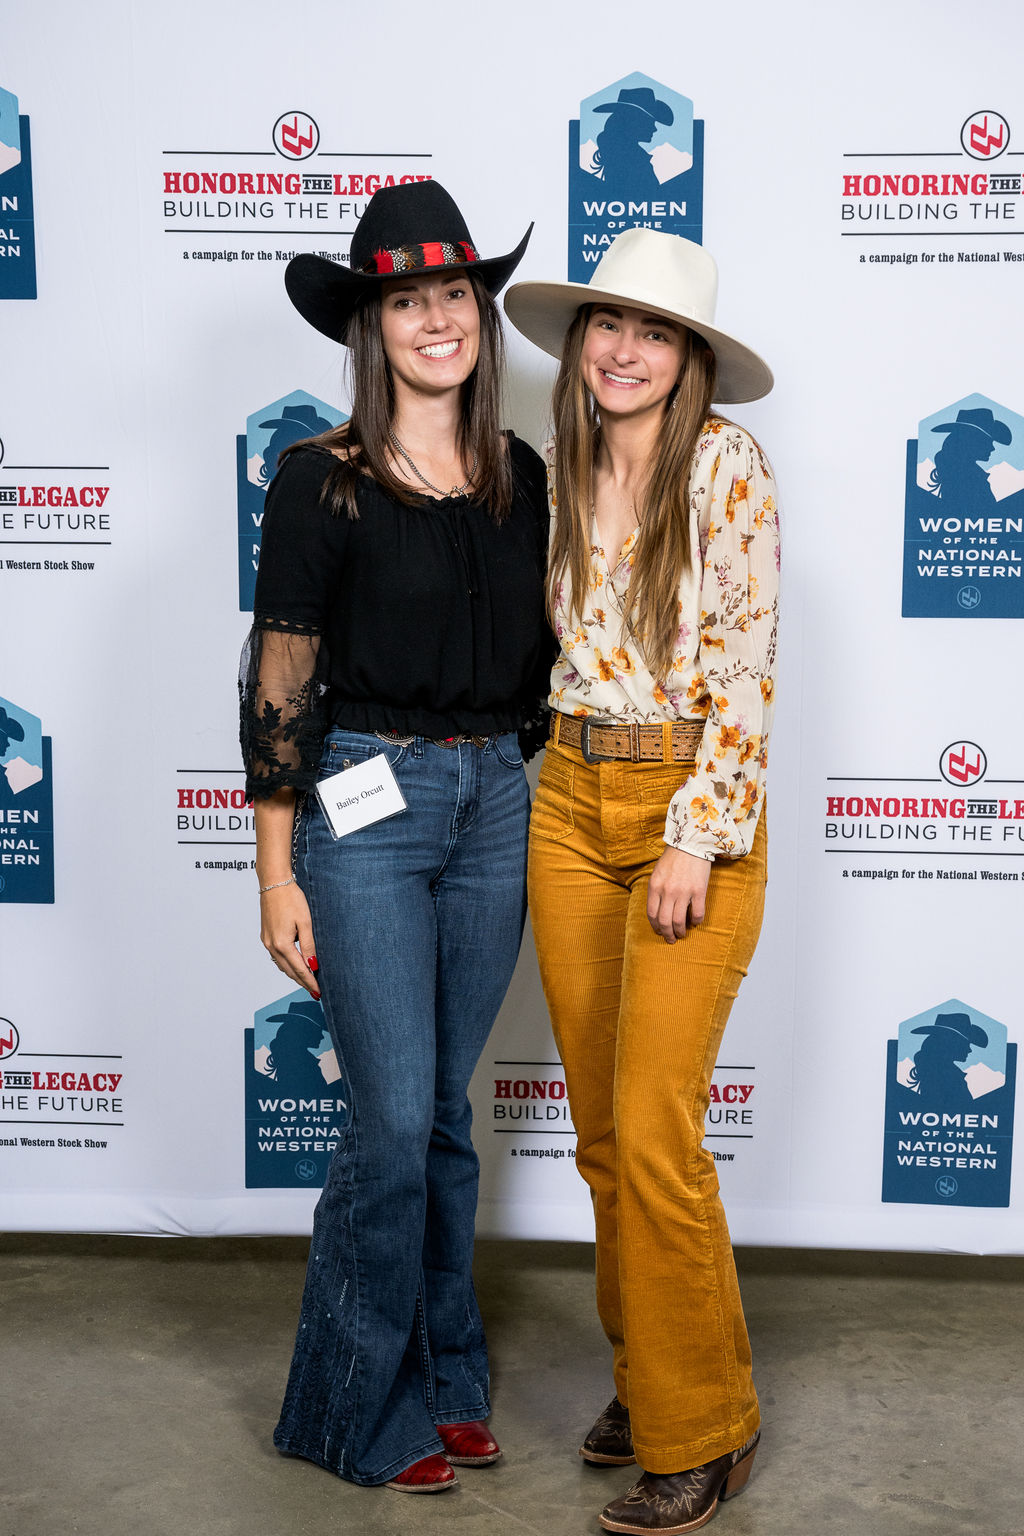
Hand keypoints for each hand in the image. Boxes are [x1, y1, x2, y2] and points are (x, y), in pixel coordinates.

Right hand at [259, 882, 319, 996]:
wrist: (274, 883)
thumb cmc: (291, 899)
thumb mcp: (306, 922)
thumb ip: (309, 946)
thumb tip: (313, 965)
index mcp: (282, 944)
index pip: (299, 970)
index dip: (310, 982)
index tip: (318, 992)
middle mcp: (271, 946)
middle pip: (289, 971)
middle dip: (302, 982)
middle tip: (315, 991)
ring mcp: (266, 942)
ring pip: (282, 965)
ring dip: (294, 974)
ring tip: (307, 980)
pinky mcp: (265, 936)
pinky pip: (277, 957)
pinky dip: (287, 964)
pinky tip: (295, 964)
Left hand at [647, 846, 711, 943]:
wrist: (690, 843)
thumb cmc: (673, 859)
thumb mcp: (657, 873)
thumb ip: (656, 891)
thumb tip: (658, 911)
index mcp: (654, 887)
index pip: (651, 914)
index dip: (655, 927)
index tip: (659, 931)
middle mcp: (667, 891)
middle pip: (664, 922)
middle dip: (667, 934)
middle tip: (670, 939)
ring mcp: (683, 892)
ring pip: (679, 921)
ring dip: (680, 932)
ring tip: (682, 934)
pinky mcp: (699, 891)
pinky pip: (697, 914)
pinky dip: (696, 922)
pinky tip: (696, 923)